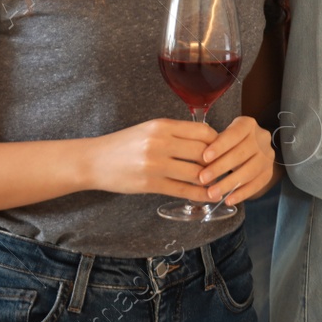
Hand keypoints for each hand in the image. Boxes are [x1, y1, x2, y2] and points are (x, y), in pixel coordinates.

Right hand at [86, 118, 219, 201]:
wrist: (94, 160)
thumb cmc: (124, 144)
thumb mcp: (150, 130)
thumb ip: (176, 134)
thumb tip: (207, 142)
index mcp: (162, 125)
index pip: (203, 131)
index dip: (218, 142)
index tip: (223, 150)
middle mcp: (160, 142)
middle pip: (203, 152)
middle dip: (219, 162)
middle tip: (228, 169)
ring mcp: (155, 164)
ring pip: (196, 172)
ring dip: (211, 180)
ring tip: (220, 183)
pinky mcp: (150, 184)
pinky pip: (182, 190)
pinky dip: (199, 194)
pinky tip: (208, 196)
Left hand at [199, 116, 276, 205]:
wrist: (252, 148)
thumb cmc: (229, 142)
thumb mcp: (222, 136)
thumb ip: (212, 143)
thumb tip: (196, 158)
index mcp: (248, 125)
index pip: (234, 134)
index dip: (220, 146)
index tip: (204, 157)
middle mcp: (261, 138)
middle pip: (241, 154)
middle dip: (220, 167)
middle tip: (203, 179)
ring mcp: (267, 156)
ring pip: (249, 171)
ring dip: (229, 184)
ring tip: (212, 193)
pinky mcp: (269, 172)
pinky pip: (256, 185)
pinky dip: (241, 194)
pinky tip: (228, 199)